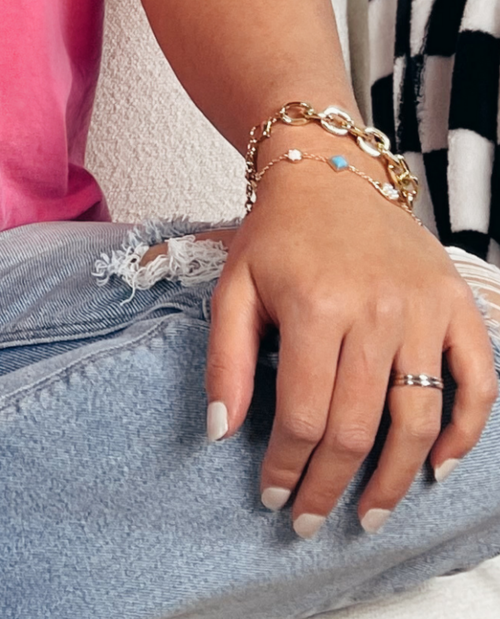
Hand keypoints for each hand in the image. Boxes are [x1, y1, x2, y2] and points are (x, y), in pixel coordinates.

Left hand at [206, 160, 496, 534]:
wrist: (331, 174)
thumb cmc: (277, 236)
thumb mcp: (233, 287)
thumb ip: (225, 361)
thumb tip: (221, 433)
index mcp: (316, 306)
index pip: (304, 413)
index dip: (288, 466)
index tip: (273, 497)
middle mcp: (376, 311)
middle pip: (359, 427)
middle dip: (332, 486)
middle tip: (312, 522)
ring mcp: (424, 310)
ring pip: (419, 418)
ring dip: (397, 479)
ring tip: (371, 514)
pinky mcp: (458, 306)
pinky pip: (478, 382)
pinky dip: (464, 431)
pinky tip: (438, 466)